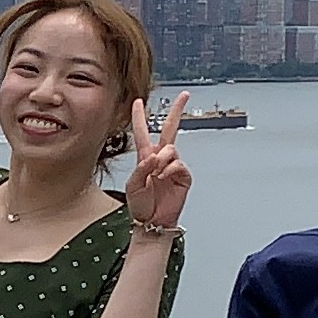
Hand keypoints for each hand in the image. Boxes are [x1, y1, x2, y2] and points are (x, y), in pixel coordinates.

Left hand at [125, 91, 192, 233]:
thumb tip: (154, 157)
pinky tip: (163, 178)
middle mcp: (160, 158)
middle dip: (177, 111)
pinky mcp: (183, 176)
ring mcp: (173, 166)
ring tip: (156, 175)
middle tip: (184, 95)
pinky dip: (170, 170)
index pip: (142, 132)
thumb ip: (141, 169)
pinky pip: (178, 164)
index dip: (139, 117)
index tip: (137, 101)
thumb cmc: (140, 205)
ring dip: (161, 160)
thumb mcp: (132, 185)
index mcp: (145, 157)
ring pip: (170, 149)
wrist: (152, 221)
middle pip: (170, 129)